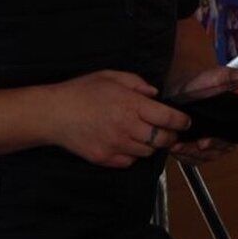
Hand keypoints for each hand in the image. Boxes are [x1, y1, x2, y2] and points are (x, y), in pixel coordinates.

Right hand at [43, 70, 189, 168]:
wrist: (53, 113)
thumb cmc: (81, 92)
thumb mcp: (110, 77)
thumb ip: (137, 83)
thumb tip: (155, 93)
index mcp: (131, 105)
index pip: (168, 118)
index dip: (182, 122)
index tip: (185, 122)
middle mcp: (127, 127)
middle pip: (163, 139)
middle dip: (170, 136)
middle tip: (167, 131)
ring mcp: (116, 145)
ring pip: (148, 152)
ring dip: (150, 145)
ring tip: (141, 135)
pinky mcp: (106, 158)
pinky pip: (129, 161)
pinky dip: (131, 155)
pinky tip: (123, 143)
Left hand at [161, 66, 237, 165]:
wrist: (180, 89)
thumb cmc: (199, 85)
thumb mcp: (216, 77)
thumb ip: (231, 76)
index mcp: (231, 123)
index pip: (229, 141)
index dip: (217, 144)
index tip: (203, 142)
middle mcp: (222, 135)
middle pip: (215, 153)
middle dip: (199, 152)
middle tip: (186, 145)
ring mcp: (209, 143)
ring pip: (203, 158)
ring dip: (189, 154)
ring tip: (177, 146)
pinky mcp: (194, 147)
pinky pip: (192, 159)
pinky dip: (183, 156)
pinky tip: (176, 148)